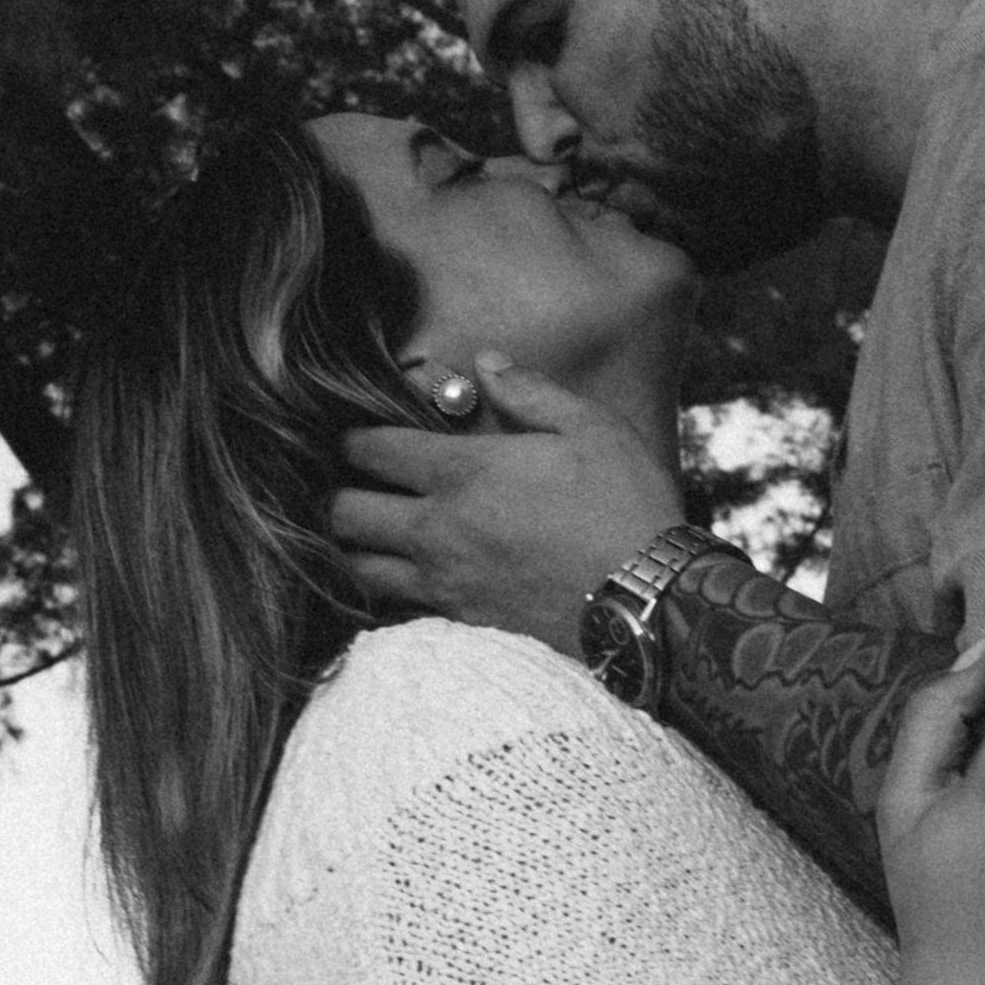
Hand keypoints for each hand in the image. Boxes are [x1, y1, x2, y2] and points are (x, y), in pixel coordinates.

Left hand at [330, 358, 683, 656]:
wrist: (646, 597)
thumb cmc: (623, 504)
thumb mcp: (591, 428)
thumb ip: (530, 393)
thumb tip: (487, 364)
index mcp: (465, 472)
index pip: (373, 450)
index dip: (353, 437)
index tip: (355, 434)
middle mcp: (439, 528)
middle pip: (344, 513)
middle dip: (337, 493)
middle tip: (354, 483)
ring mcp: (444, 580)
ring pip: (357, 566)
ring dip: (353, 545)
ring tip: (369, 530)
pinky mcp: (460, 620)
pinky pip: (394, 605)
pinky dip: (385, 587)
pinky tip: (405, 575)